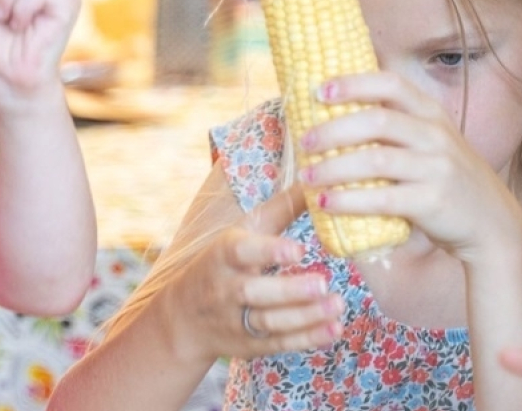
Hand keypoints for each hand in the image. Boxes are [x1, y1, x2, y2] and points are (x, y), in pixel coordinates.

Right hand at [159, 187, 342, 359]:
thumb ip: (279, 210)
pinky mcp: (249, 344)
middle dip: (289, 290)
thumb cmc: (223, 264)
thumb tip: (314, 178)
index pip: (240, 252)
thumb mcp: (242, 233)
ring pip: (268, 321)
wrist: (184, 317)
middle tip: (323, 283)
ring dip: (305, 316)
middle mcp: (225, 288)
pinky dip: (306, 339)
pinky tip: (333, 330)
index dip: (268, 251)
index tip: (298, 250)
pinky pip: (278, 343)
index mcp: (222, 255)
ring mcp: (235, 319)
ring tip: (337, 305)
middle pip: (253, 292)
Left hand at [299, 73, 521, 262]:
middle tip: (304, 141)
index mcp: (431, 115)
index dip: (354, 84)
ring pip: (375, 160)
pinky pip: (382, 199)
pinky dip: (348, 200)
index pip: (392, 85)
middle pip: (377, 121)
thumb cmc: (445, 181)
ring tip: (306, 176)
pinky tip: (326, 203)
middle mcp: (436, 136)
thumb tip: (330, 117)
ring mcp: (437, 168)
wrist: (492, 224)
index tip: (319, 90)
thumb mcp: (428, 144)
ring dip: (332, 168)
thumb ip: (394, 130)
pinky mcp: (433, 201)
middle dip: (333, 130)